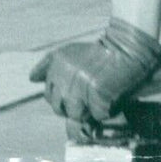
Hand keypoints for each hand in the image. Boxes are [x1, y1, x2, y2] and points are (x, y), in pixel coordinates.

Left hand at [29, 17, 160, 122]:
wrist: (128, 46)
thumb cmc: (99, 54)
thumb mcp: (69, 53)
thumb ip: (48, 65)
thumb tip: (32, 78)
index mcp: (57, 61)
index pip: (49, 96)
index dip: (63, 98)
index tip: (78, 89)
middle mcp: (65, 72)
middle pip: (59, 109)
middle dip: (73, 107)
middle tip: (89, 94)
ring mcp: (80, 82)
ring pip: (77, 115)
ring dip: (88, 110)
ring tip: (99, 94)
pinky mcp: (97, 90)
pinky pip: (97, 115)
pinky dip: (105, 110)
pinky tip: (110, 94)